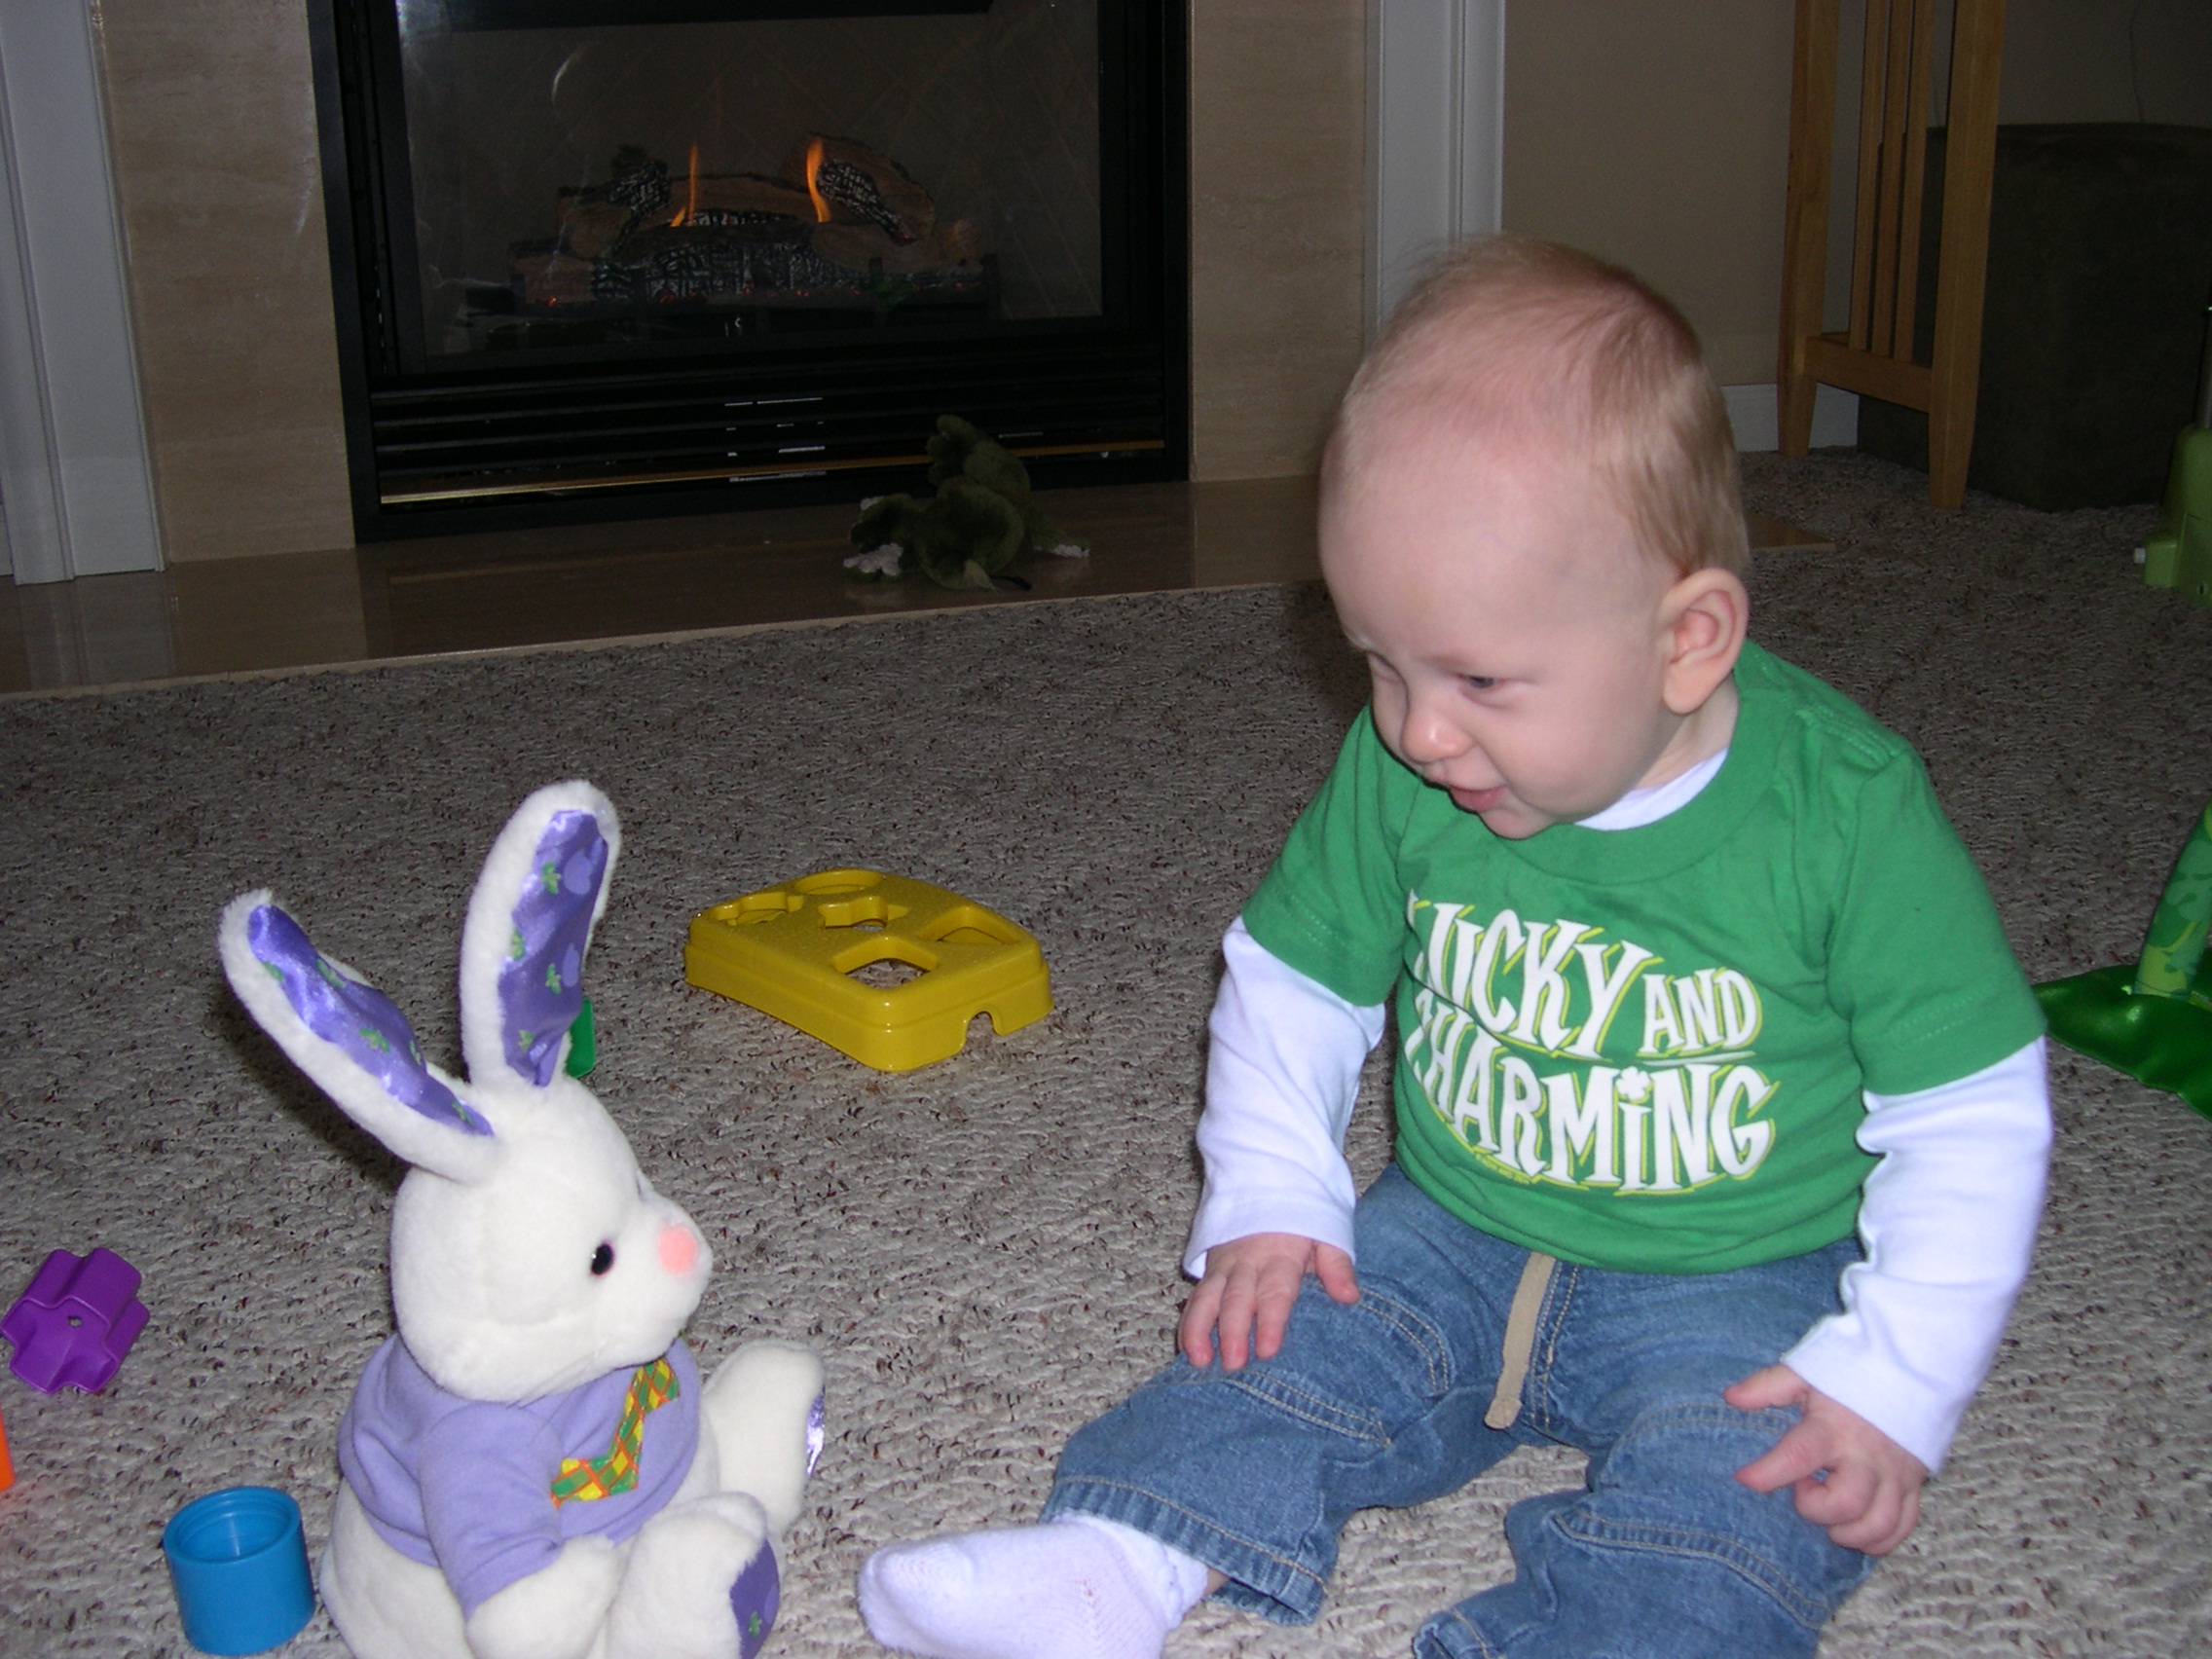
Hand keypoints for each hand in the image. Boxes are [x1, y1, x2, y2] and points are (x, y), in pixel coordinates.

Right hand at [1179, 1232, 1358, 1370]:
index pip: (1275, 1292)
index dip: (1270, 1321)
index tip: (1267, 1350)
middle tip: (1234, 1364)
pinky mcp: (1210, 1270)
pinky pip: (1196, 1297)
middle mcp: (1247, 1262)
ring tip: (1199, 1360)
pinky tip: (1186, 1350)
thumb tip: (1349, 1297)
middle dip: (1232, 1331)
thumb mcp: (1327, 1231)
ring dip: (1200, 1329)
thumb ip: (1336, 1266)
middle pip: (1237, 1299)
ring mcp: (1224, 1265)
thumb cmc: (1302, 1214)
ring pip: (1207, 1297)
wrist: (1266, 1176)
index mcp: (1281, 1255)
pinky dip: (1188, 1323)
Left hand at [1725, 1365, 1927, 1554]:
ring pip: (1878, 1525)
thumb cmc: (1855, 1370)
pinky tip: (1857, 1528)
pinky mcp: (1914, 1484)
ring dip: (1848, 1532)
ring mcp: (1895, 1474)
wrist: (1915, 1366)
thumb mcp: (1807, 1371)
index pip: (1798, 1456)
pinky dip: (1879, 1539)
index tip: (1744, 1479)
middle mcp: (1868, 1457)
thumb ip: (1768, 1386)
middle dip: (1816, 1508)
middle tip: (1804, 1487)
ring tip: (1829, 1514)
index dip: (1767, 1474)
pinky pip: (1903, 1527)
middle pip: (1845, 1504)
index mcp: (1835, 1428)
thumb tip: (1730, 1397)